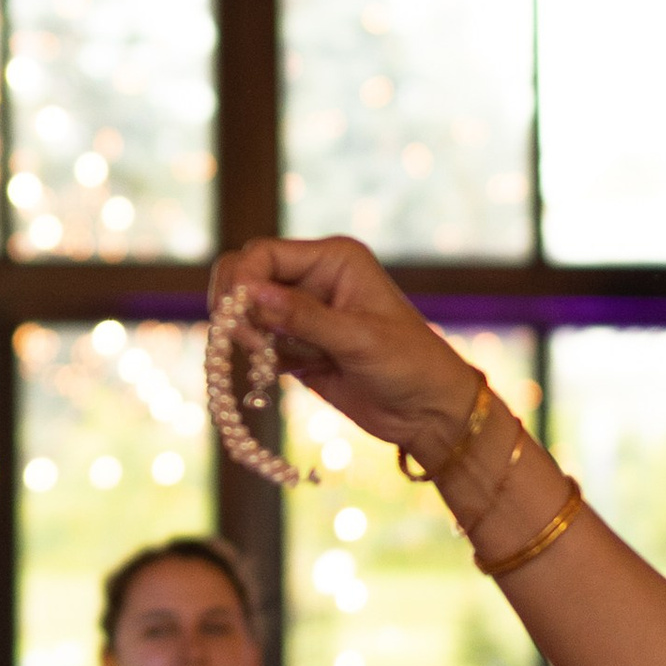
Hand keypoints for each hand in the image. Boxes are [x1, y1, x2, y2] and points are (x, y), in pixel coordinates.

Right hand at [210, 234, 483, 469]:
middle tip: (248, 344)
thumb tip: (249, 295)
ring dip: (250, 337)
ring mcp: (303, 313)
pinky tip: (288, 372)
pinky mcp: (296, 346)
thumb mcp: (358, 339)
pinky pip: (258, 343)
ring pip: (247, 313)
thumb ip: (303, 316)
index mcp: (334, 260)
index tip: (237, 318)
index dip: (242, 282)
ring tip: (277, 362)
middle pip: (246, 277)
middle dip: (237, 308)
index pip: (263, 254)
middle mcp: (314, 278)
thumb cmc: (409, 365)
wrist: (427, 412)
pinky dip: (258, 359)